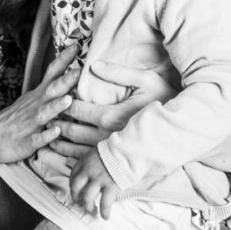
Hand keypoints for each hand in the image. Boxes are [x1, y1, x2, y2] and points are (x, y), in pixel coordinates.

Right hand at [0, 43, 80, 164]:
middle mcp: (35, 106)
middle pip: (51, 90)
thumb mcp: (34, 98)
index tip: (77, 45)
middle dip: (65, 81)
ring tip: (68, 100)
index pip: (52, 73)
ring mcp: (30, 123)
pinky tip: (56, 132)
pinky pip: (37, 139)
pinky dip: (46, 135)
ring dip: (55, 106)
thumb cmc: (18, 117)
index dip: (63, 59)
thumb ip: (53, 86)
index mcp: (38, 95)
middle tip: (78, 71)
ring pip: (44, 113)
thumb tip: (73, 72)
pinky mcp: (26, 142)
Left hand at [48, 61, 172, 160]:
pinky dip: (74, 159)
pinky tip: (67, 156)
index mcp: (111, 115)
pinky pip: (90, 164)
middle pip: (72, 130)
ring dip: (61, 143)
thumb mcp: (145, 81)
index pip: (77, 108)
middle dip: (57, 122)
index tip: (58, 95)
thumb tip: (94, 65)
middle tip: (47, 115)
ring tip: (50, 137)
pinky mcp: (116, 163)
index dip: (64, 101)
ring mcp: (111, 152)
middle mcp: (106, 136)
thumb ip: (118, 72)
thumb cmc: (166, 101)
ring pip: (76, 150)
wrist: (183, 132)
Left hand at [69, 148, 119, 219]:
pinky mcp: (110, 186)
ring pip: (87, 198)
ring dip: (89, 207)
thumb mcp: (99, 153)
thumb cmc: (116, 150)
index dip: (73, 187)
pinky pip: (104, 203)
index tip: (76, 192)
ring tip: (93, 212)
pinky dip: (104, 212)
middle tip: (81, 204)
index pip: (73, 176)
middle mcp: (89, 171)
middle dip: (77, 198)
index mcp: (85, 161)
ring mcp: (99, 179)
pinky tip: (106, 217)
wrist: (127, 149)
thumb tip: (92, 173)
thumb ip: (93, 163)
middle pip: (75, 188)